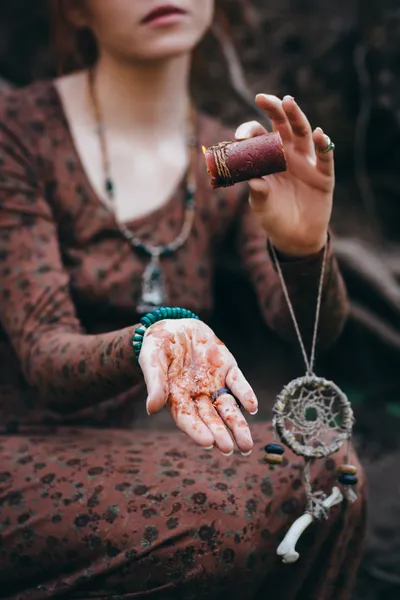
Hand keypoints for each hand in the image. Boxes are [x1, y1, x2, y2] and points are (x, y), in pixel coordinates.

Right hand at [139, 318, 257, 454]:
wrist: (174, 325)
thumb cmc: (157, 345)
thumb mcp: (152, 360)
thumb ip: (154, 383)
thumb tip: (151, 409)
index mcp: (176, 396)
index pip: (187, 418)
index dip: (197, 430)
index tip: (207, 442)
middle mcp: (197, 394)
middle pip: (210, 418)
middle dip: (220, 434)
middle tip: (229, 449)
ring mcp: (214, 382)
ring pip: (227, 406)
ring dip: (237, 424)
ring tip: (246, 445)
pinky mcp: (227, 368)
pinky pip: (237, 383)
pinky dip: (245, 394)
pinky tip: (252, 407)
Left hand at [236, 94, 334, 256]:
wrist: (295, 237)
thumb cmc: (274, 217)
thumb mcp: (261, 206)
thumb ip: (258, 192)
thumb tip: (251, 181)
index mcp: (268, 159)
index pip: (258, 137)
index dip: (249, 132)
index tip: (240, 136)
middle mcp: (287, 154)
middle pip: (282, 125)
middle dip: (274, 110)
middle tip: (263, 98)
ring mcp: (306, 162)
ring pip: (303, 133)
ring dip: (297, 117)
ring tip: (289, 102)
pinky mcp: (323, 175)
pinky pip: (325, 157)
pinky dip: (324, 145)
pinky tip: (319, 135)